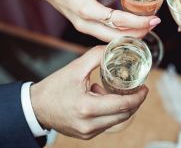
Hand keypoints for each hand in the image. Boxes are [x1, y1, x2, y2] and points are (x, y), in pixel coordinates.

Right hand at [31, 46, 148, 138]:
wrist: (35, 107)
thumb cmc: (54, 87)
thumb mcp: (75, 68)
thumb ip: (97, 55)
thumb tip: (115, 46)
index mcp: (87, 108)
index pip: (123, 105)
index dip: (138, 97)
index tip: (145, 87)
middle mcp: (89, 124)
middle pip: (124, 115)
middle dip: (134, 102)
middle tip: (138, 88)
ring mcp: (88, 132)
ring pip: (117, 120)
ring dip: (122, 106)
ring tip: (116, 91)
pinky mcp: (86, 135)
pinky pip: (107, 123)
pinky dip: (111, 111)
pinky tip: (102, 99)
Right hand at [36, 0, 159, 41]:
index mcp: (88, 11)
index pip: (120, 20)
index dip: (139, 21)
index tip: (154, 19)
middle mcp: (86, 24)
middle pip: (117, 36)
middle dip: (137, 33)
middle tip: (153, 24)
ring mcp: (83, 28)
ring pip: (110, 38)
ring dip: (128, 35)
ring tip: (144, 26)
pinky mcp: (83, 27)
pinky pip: (104, 35)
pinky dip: (118, 33)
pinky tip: (128, 27)